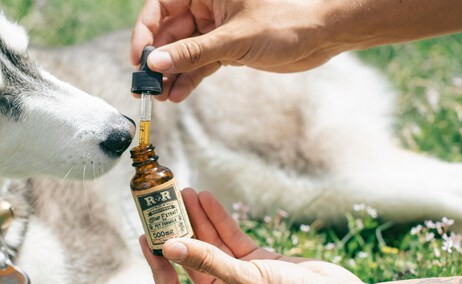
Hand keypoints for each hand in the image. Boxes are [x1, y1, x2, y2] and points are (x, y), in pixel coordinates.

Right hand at [130, 0, 336, 101]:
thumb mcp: (234, 39)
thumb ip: (193, 53)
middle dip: (157, 59)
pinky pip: (200, 63)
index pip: (161, 5)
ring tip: (159, 97)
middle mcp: (208, 5)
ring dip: (171, 74)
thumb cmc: (286, 22)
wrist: (322, 35)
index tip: (139, 58)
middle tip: (145, 86)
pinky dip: (189, 79)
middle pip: (169, 31)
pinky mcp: (227, 47)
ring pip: (183, 51)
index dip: (146, 31)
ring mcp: (216, 28)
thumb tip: (155, 64)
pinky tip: (178, 95)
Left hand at [140, 189, 362, 283]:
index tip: (147, 238)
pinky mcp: (256, 264)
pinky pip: (231, 239)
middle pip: (189, 263)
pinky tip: (207, 199)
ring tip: (184, 192)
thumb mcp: (245, 281)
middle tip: (161, 208)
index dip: (157, 266)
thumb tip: (170, 245)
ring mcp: (239, 280)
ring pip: (210, 246)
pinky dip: (219, 220)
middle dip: (177, 234)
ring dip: (197, 221)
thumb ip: (207, 261)